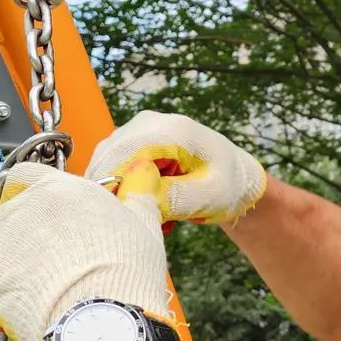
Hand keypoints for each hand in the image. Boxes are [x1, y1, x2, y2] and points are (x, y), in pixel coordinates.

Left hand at [0, 162, 173, 340]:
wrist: (102, 321)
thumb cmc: (129, 272)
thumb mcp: (144, 226)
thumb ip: (136, 196)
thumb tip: (142, 176)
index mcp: (57, 189)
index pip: (25, 176)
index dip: (31, 194)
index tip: (44, 215)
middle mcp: (20, 209)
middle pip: (4, 215)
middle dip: (18, 235)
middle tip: (47, 261)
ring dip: (8, 268)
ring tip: (41, 294)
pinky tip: (26, 313)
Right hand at [88, 110, 267, 225]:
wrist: (235, 177)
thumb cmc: (227, 186)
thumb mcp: (208, 196)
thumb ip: (173, 197)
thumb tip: (135, 196)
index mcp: (172, 130)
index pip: (123, 156)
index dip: (117, 187)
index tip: (127, 214)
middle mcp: (148, 123)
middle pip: (108, 158)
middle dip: (116, 191)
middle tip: (137, 217)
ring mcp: (136, 130)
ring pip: (105, 164)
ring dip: (118, 190)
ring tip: (146, 209)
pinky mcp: (130, 142)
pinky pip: (111, 166)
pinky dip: (120, 186)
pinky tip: (142, 199)